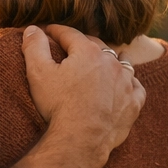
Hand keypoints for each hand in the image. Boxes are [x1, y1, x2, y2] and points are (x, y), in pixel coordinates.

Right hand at [23, 24, 145, 156]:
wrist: (81, 139)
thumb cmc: (58, 105)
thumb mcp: (38, 72)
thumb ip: (34, 46)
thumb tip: (32, 29)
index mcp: (87, 52)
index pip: (69, 34)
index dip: (56, 31)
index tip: (47, 31)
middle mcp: (111, 63)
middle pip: (96, 46)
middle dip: (82, 44)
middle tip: (69, 47)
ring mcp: (126, 83)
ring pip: (120, 63)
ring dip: (109, 61)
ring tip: (100, 63)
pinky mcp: (133, 103)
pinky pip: (135, 87)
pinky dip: (128, 83)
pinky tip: (122, 85)